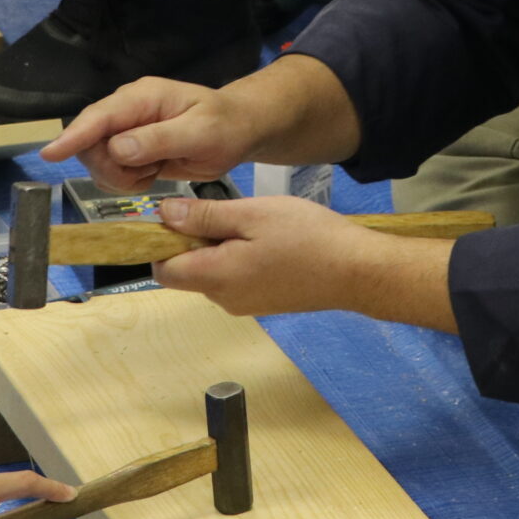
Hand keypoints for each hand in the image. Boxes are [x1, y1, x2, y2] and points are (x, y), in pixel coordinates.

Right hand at [41, 78, 261, 190]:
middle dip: (111, 168)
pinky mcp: (129, 150)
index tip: (50, 155)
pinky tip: (152, 174)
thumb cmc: (225, 126)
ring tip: (154, 171)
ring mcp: (126, 131)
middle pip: (91, 144)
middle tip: (147, 173)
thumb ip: (159, 140)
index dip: (73, 136)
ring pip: (98, 162)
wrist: (237, 131)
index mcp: (142, 97)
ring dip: (121, 177)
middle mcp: (127, 111)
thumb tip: (118, 148)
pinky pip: (110, 172)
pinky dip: (128, 182)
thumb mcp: (200, 133)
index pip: (99, 117)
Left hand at [149, 195, 399, 317]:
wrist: (356, 271)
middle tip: (229, 213)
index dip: (162, 242)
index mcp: (216, 277)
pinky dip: (240, 259)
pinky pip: (235, 280)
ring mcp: (245, 305)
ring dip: (220, 249)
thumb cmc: (307, 238)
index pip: (162, 270)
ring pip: (213, 274)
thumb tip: (164, 215)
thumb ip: (204, 217)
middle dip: (195, 242)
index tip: (180, 216)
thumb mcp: (252, 214)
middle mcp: (224, 299)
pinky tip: (268, 242)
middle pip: (187, 271)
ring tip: (254, 225)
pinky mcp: (263, 303)